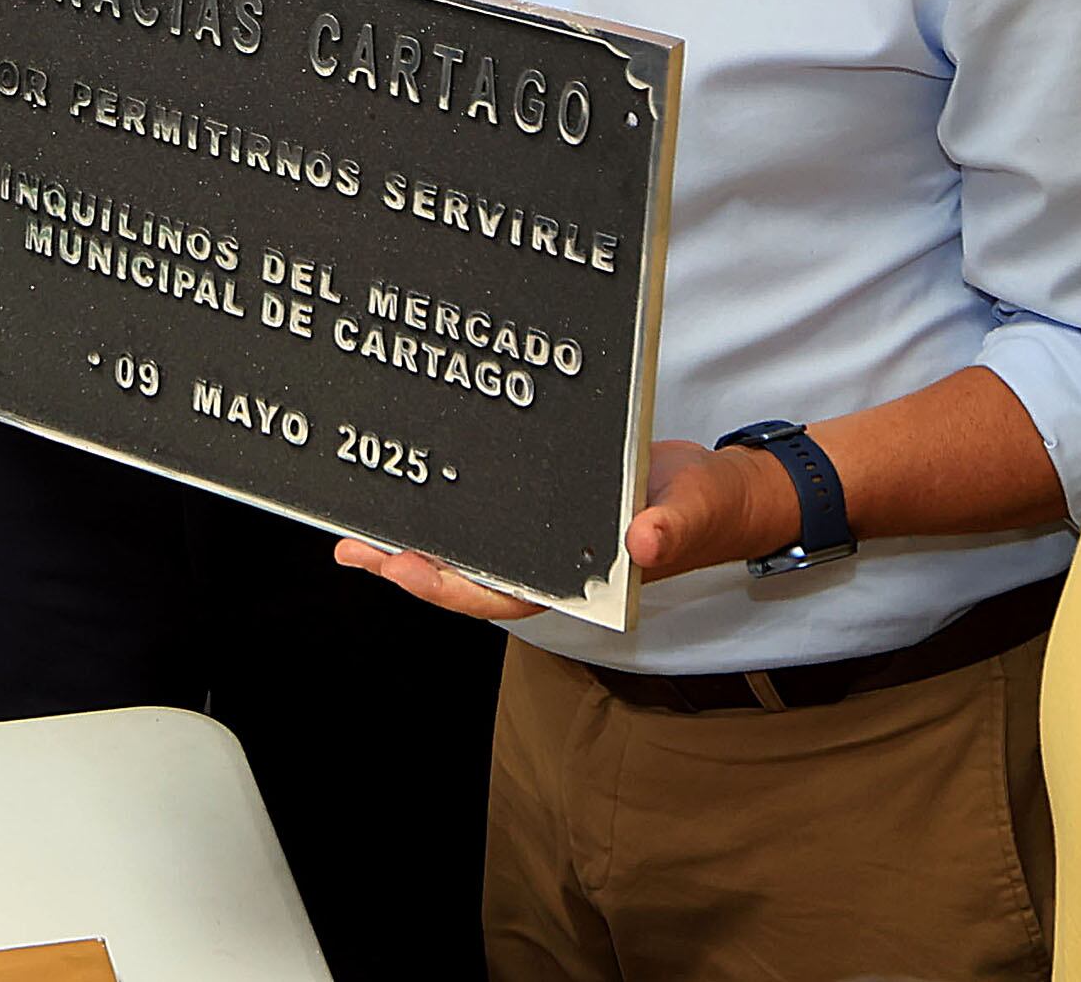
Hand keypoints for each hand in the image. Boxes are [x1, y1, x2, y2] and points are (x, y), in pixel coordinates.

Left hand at [334, 439, 798, 620]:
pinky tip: (419, 489)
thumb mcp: (696, 508)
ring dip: (419, 542)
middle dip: (410, 567)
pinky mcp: (548, 508)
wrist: (728, 486)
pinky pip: (493, 516)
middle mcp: (556, 567)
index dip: (452, 586)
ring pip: (473, 550)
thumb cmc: (712, 506)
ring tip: (360, 530)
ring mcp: (549, 541)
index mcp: (581, 581)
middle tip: (351, 546)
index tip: (404, 567)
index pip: (504, 594)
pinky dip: (454, 508)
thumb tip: (642, 541)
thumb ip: (671, 527)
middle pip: (471, 577)